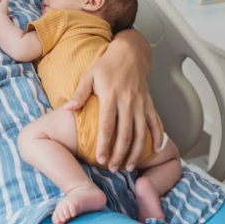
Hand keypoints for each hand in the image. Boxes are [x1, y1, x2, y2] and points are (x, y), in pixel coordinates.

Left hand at [64, 30, 158, 173]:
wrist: (129, 54)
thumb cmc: (106, 66)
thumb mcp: (89, 76)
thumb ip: (79, 94)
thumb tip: (67, 109)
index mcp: (110, 96)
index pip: (107, 126)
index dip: (104, 144)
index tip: (101, 159)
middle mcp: (127, 101)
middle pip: (125, 134)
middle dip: (119, 154)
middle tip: (114, 169)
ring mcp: (141, 103)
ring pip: (141, 133)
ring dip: (136, 152)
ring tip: (129, 167)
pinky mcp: (149, 103)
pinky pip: (155, 123)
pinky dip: (157, 137)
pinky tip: (155, 151)